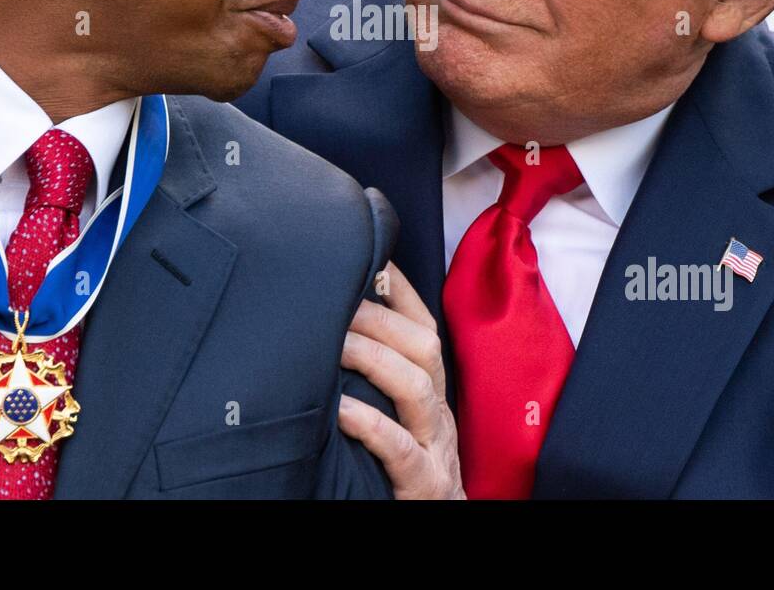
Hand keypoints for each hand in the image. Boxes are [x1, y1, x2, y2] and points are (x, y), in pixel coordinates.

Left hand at [338, 261, 464, 498]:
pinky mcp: (424, 484)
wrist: (439, 519)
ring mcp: (435, 447)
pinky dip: (371, 425)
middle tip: (335, 299)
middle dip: (378, 317)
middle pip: (423, 346)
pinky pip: (400, 449)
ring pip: (417, 388)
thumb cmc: (407, 467)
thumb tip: (334, 332)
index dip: (400, 289)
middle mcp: (439, 411)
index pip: (422, 326)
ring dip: (373, 358)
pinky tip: (341, 411)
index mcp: (433, 390)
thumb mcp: (400, 416)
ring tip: (333, 343)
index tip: (371, 254)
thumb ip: (378, 379)